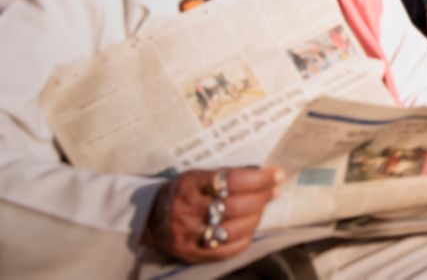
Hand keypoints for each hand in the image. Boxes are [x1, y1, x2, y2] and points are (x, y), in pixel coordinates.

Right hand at [146, 167, 283, 262]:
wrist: (149, 220)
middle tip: (275, 190)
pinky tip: (250, 229)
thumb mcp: (197, 176)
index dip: (257, 178)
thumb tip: (262, 174)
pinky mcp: (192, 254)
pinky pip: (226, 250)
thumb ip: (224, 176)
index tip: (277, 174)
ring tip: (262, 208)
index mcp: (190, 185)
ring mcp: (189, 235)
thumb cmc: (182, 193)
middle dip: (261, 197)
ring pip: (233, 229)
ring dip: (256, 217)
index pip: (230, 180)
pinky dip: (244, 239)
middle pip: (234, 206)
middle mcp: (187, 210)